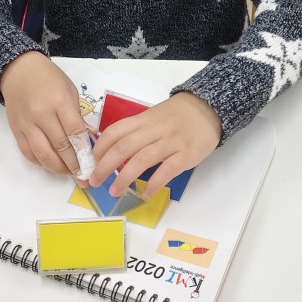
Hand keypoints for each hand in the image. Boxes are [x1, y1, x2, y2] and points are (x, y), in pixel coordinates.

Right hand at [0, 52, 87, 175]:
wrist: (19, 70)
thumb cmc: (49, 78)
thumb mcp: (70, 91)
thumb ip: (77, 115)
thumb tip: (86, 139)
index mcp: (59, 102)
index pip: (74, 132)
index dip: (84, 151)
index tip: (93, 162)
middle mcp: (41, 115)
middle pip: (60, 147)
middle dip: (74, 164)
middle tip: (84, 176)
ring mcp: (27, 124)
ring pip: (42, 154)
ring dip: (57, 168)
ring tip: (68, 173)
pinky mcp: (16, 130)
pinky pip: (28, 152)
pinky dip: (40, 162)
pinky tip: (51, 164)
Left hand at [89, 92, 222, 198]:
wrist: (209, 107)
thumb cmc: (178, 114)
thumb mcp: (154, 115)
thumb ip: (137, 130)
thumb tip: (114, 151)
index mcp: (144, 119)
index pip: (116, 131)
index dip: (100, 147)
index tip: (92, 161)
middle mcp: (155, 129)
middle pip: (124, 147)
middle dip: (105, 165)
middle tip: (94, 181)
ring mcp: (171, 142)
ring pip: (142, 160)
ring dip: (124, 178)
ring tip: (114, 191)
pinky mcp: (187, 154)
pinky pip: (167, 171)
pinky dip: (154, 183)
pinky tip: (146, 193)